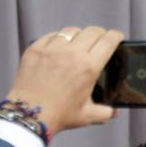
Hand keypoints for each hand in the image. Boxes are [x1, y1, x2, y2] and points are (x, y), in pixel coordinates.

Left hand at [6, 26, 122, 137]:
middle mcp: (72, 54)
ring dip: (79, 34)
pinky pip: (50, 36)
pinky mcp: (35, 49)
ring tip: (78, 41)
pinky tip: (58, 46)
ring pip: (71, 31)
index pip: (108, 41)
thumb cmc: (58, 115)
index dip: (116, 36)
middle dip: (100, 33)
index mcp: (89, 67)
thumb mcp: (88, 115)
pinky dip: (57, 38)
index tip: (117, 36)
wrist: (28, 114)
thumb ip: (106, 112)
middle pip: (92, 31)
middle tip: (100, 39)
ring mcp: (52, 50)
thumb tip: (115, 112)